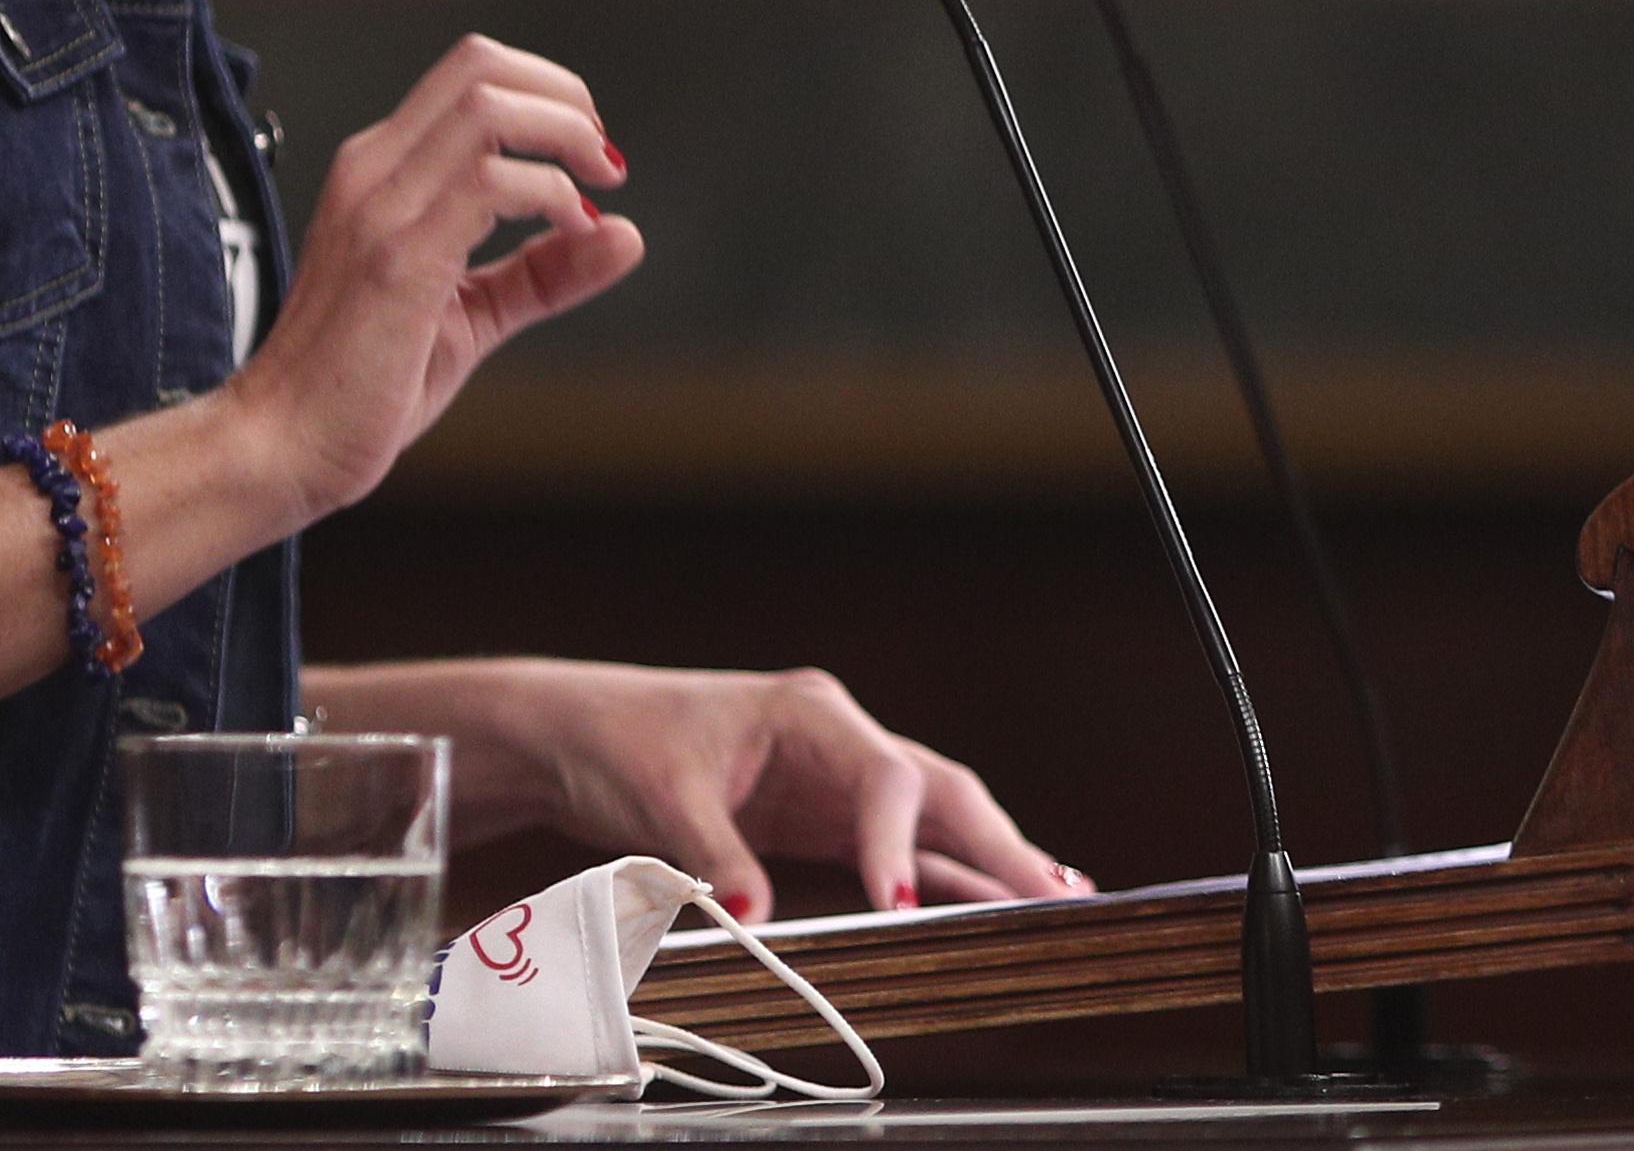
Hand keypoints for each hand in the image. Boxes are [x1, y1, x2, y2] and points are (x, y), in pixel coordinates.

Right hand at [231, 36, 643, 518]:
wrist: (278, 447)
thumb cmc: (357, 385)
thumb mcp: (471, 315)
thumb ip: (541, 273)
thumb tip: (625, 233)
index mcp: (381, 170)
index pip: (471, 73)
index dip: (549, 93)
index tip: (590, 155)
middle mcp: (373, 170)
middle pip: (482, 66)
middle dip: (566, 99)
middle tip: (602, 162)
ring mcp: (379, 208)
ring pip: (489, 108)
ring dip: (565, 135)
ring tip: (594, 189)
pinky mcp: (397, 258)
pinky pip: (490, 183)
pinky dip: (550, 195)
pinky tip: (570, 233)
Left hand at [435, 658, 1089, 922]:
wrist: (575, 732)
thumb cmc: (618, 743)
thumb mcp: (660, 799)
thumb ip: (715, 858)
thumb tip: (756, 919)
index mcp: (809, 714)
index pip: (883, 778)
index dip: (898, 843)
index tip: (900, 900)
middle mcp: (838, 740)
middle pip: (938, 791)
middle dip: (999, 845)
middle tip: (1056, 898)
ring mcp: (837, 777)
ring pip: (934, 817)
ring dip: (990, 858)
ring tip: (1059, 900)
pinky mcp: (824, 815)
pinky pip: (902, 844)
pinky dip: (946, 872)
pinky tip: (993, 900)